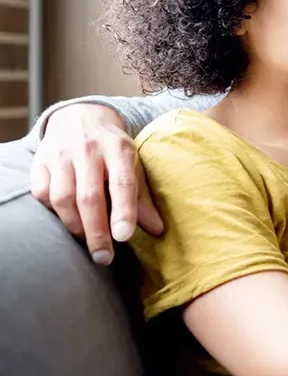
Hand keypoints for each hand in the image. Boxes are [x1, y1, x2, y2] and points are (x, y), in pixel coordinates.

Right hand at [30, 104, 162, 264]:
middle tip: (104, 257)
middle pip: (89, 197)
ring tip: (88, 240)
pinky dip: (54, 213)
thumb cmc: (113, 150)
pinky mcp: (40, 161)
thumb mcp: (134, 165)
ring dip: (75, 226)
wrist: (81, 117)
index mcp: (119, 148)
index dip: (124, 211)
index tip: (124, 237)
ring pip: (62, 198)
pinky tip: (68, 219)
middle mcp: (89, 149)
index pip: (122, 183)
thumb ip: (142, 198)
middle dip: (97, 232)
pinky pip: (42, 194)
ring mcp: (61, 154)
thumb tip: (158, 230)